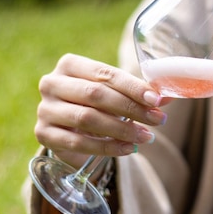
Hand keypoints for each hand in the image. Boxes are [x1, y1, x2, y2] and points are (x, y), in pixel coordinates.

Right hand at [34, 53, 167, 167]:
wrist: (69, 129)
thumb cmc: (97, 103)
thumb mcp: (116, 93)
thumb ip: (139, 92)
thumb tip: (168, 97)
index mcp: (69, 64)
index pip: (105, 74)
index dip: (133, 87)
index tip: (157, 100)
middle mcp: (52, 83)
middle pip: (96, 95)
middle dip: (131, 108)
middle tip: (158, 120)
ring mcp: (45, 109)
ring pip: (88, 119)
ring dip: (122, 130)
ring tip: (147, 136)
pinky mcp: (43, 133)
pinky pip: (78, 142)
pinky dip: (107, 147)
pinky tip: (129, 149)